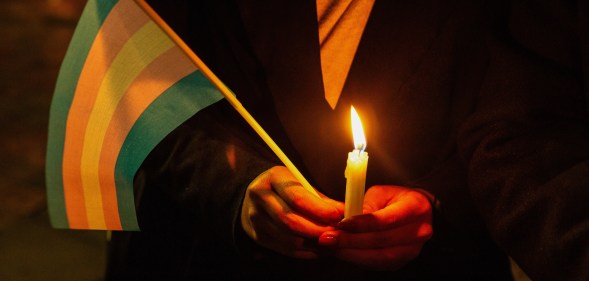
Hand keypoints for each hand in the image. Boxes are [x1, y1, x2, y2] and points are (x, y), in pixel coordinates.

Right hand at [241, 166, 343, 258]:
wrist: (258, 193)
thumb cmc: (285, 186)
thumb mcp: (301, 183)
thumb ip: (320, 198)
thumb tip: (343, 213)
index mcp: (273, 178)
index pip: (297, 198)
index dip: (320, 210)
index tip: (339, 216)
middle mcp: (260, 197)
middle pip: (291, 221)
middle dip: (318, 230)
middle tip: (338, 233)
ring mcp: (255, 218)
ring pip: (289, 239)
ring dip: (314, 243)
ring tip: (331, 241)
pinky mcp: (257, 235)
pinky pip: (286, 249)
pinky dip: (306, 252)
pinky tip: (319, 248)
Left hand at [318, 185, 432, 269]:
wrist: (415, 213)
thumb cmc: (394, 199)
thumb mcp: (380, 193)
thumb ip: (365, 206)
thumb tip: (344, 222)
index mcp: (415, 208)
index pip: (387, 220)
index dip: (362, 224)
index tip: (340, 224)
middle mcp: (418, 232)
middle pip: (381, 241)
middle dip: (351, 241)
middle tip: (328, 238)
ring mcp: (411, 250)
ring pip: (379, 257)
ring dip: (351, 254)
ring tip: (331, 247)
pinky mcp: (400, 262)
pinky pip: (376, 264)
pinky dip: (356, 259)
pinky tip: (341, 253)